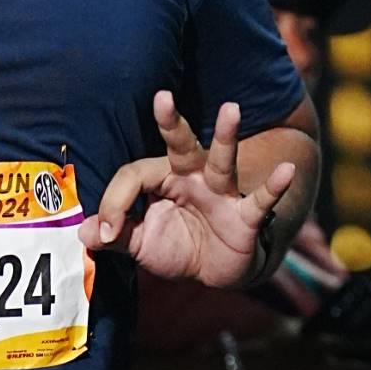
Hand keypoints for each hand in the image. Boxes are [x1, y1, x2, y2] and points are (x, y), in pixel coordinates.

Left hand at [85, 95, 296, 286]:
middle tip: (162, 97)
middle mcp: (191, 178)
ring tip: (232, 108)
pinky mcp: (245, 216)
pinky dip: (274, 186)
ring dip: (226, 135)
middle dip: (171, 122)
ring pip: (221, 159)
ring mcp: (220, 193)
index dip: (114, 203)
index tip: (105, 232)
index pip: (133, 177)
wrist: (214, 272)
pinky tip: (286, 171)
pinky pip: (260, 200)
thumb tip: (84, 233)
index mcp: (162, 180)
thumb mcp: (141, 244)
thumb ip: (115, 235)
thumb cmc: (177, 247)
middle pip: (180, 145)